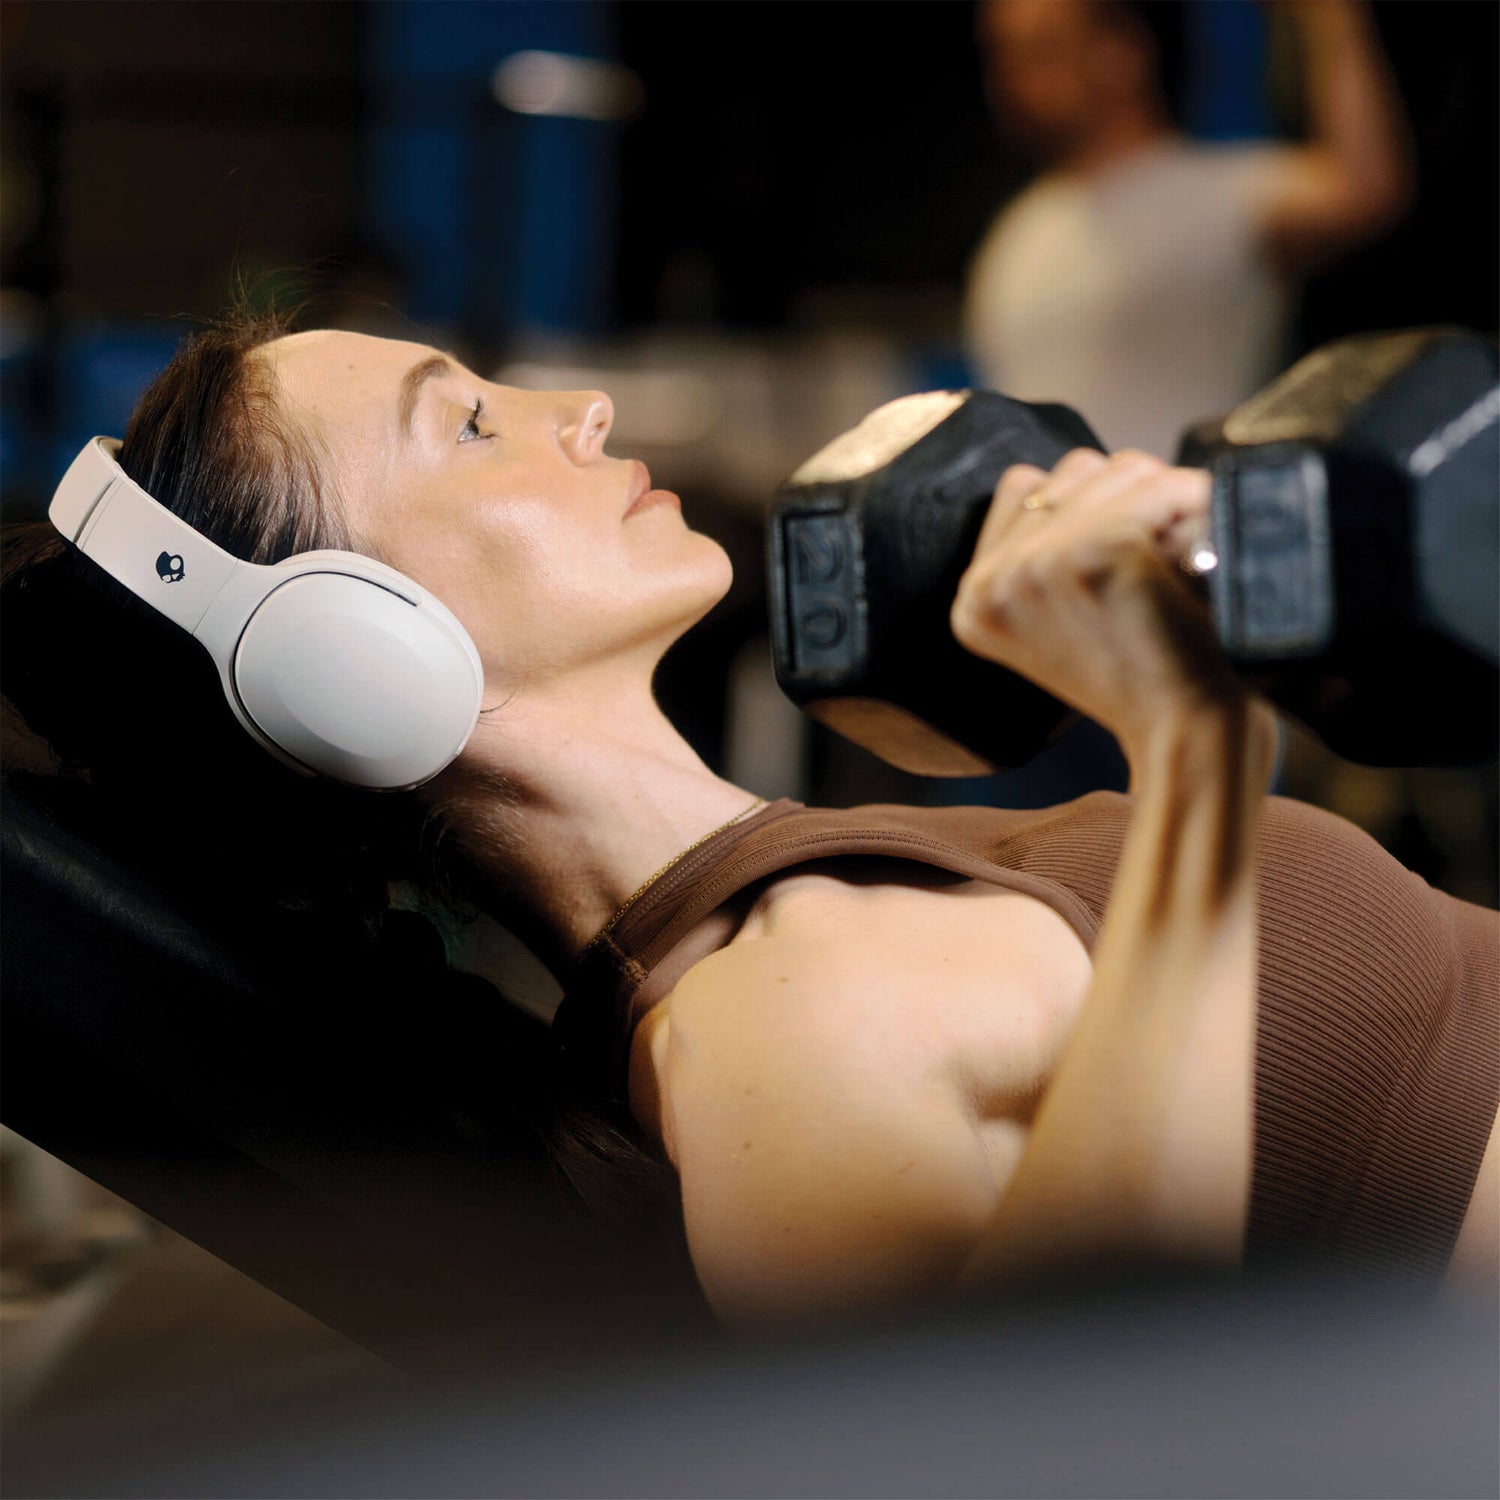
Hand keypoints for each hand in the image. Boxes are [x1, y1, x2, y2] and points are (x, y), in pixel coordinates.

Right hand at [949, 449, 1242, 761]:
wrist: (1185, 736)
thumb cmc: (1141, 680)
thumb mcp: (1057, 623)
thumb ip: (1042, 554)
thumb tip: (1078, 475)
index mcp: (973, 599)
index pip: (1022, 486)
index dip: (1087, 506)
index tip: (1123, 553)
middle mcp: (991, 579)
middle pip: (1073, 469)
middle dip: (1130, 498)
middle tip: (1160, 561)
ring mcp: (1039, 563)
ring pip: (1119, 467)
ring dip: (1168, 500)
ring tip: (1181, 560)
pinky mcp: (1098, 552)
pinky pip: (1161, 487)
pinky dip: (1197, 506)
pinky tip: (1202, 553)